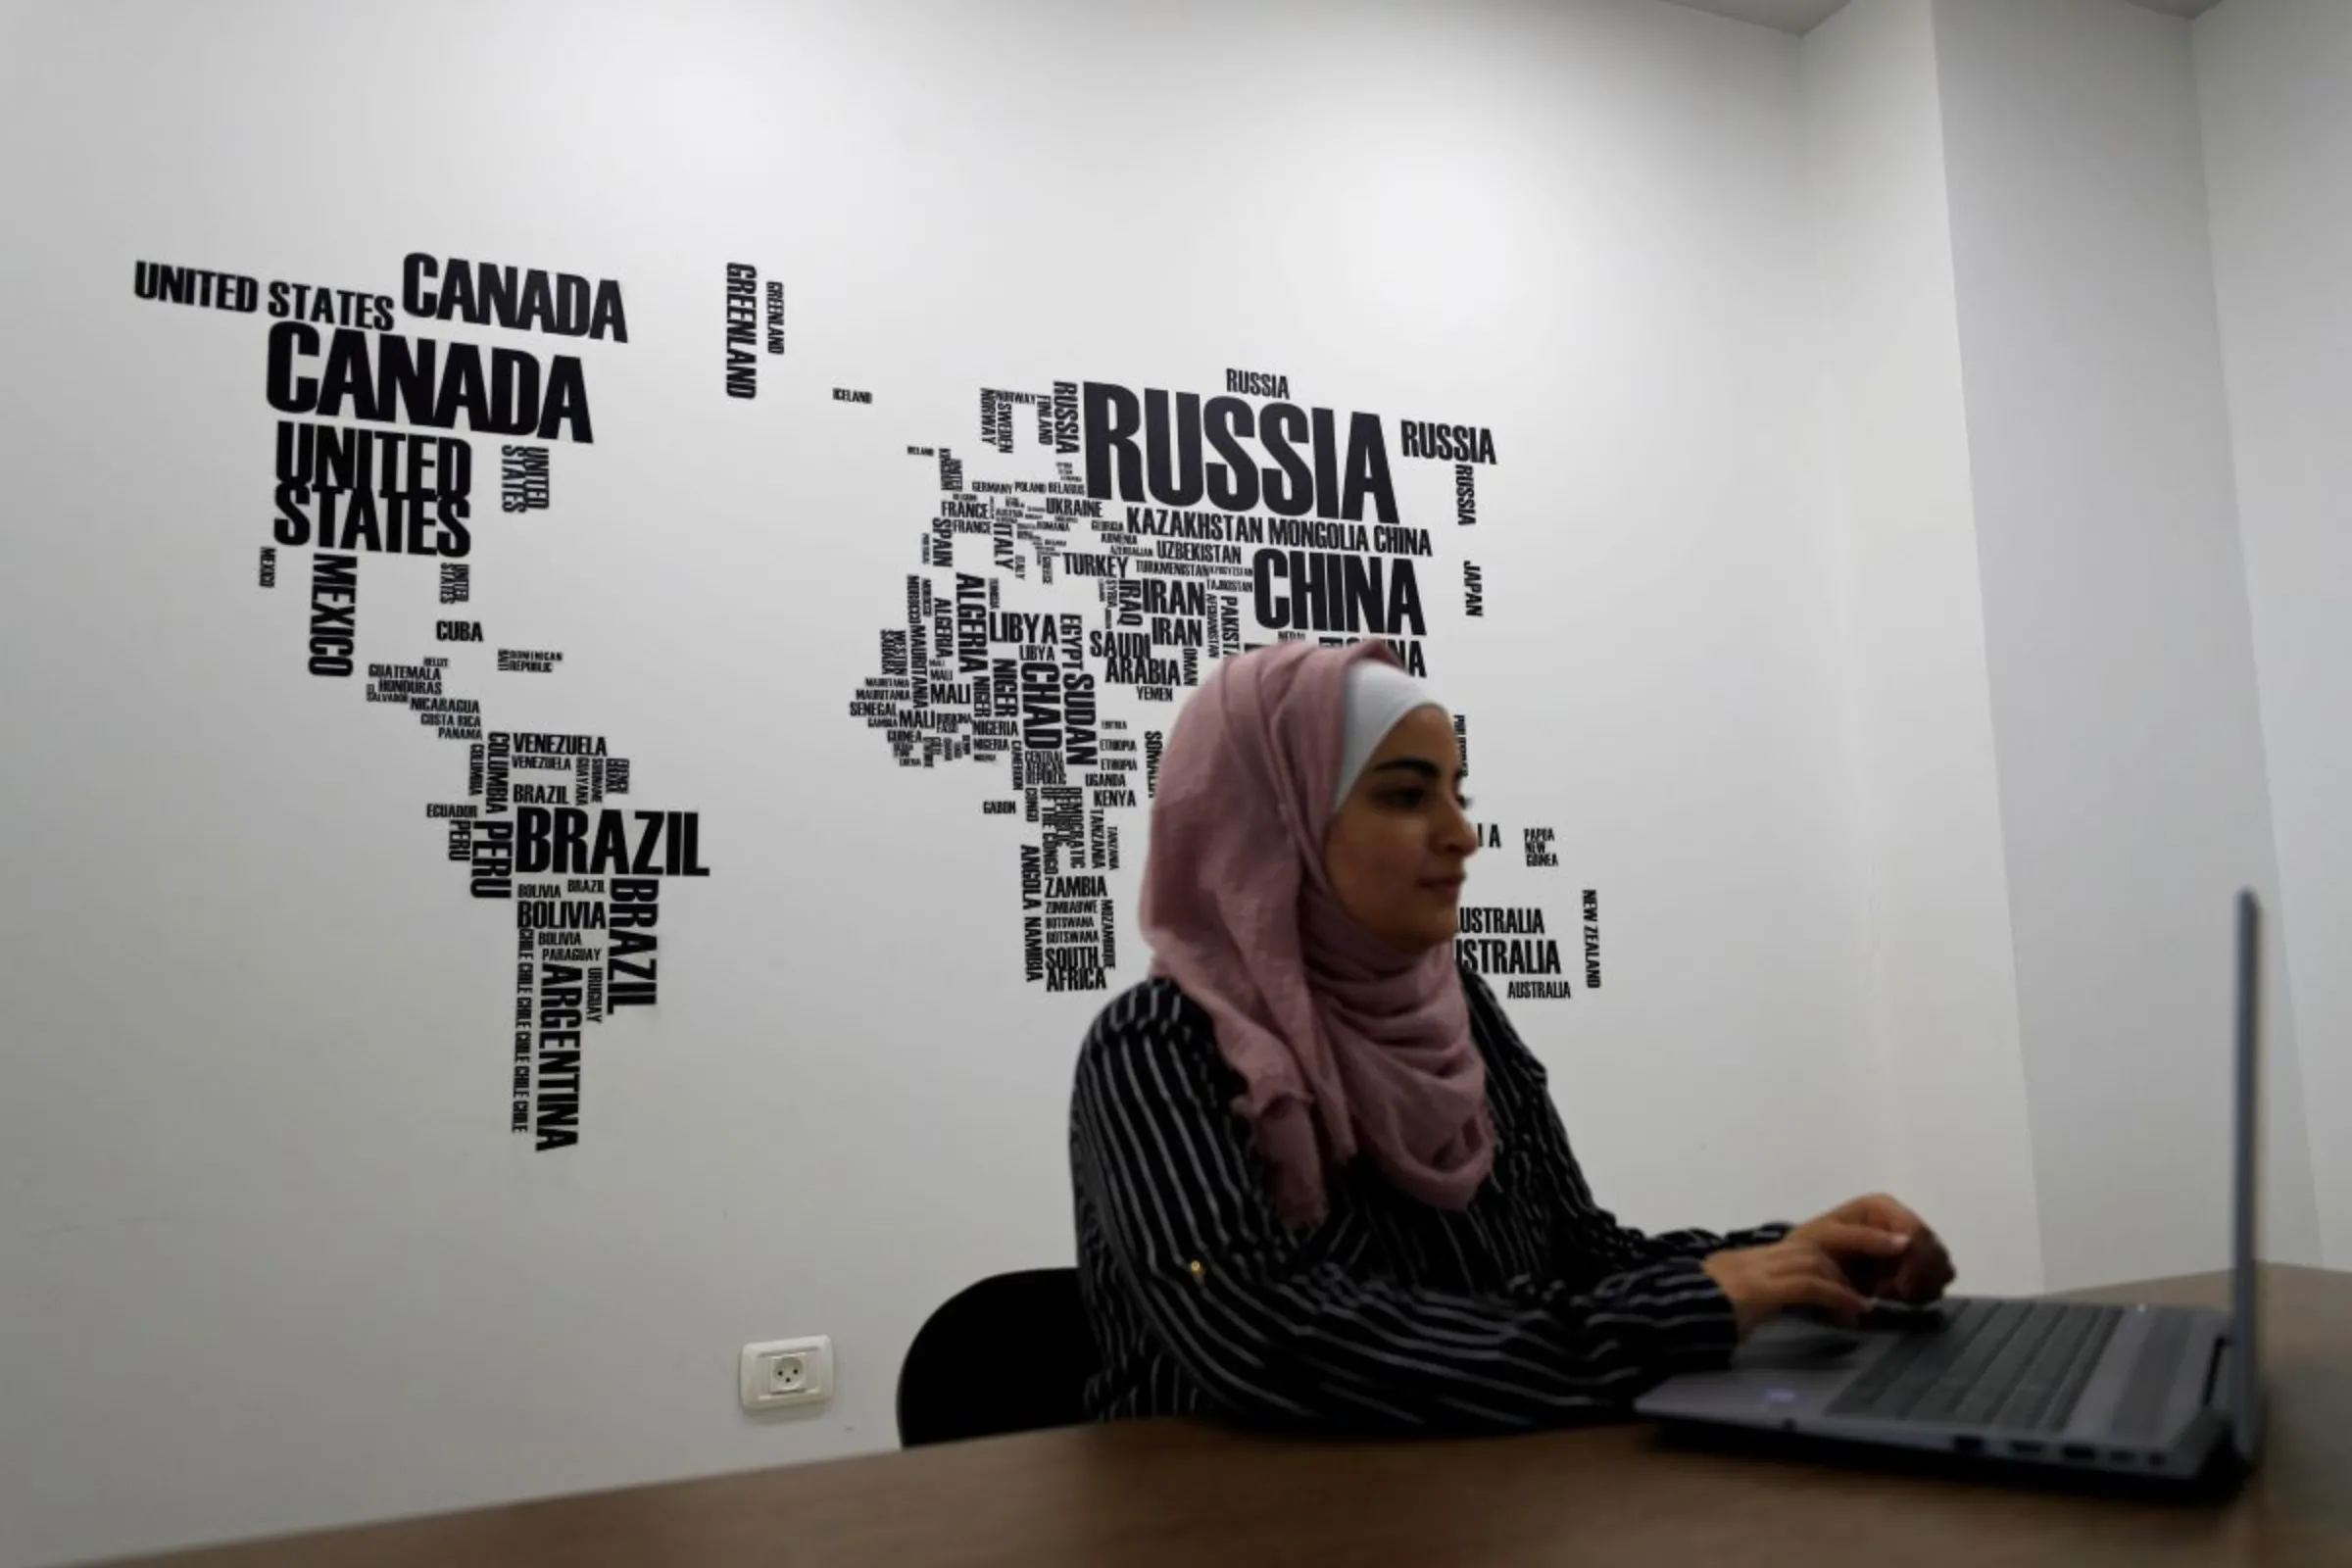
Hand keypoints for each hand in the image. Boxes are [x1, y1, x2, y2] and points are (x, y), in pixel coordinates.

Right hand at [1700, 1227, 1904, 1337]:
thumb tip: (1813, 1302)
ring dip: (1852, 1277)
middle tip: (1902, 1246)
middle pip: (1825, 1237)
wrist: (1673, 1318)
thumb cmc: (1709, 1314)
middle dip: (1866, 1239)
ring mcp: (1759, 1271)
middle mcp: (1763, 1256)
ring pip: (1818, 1258)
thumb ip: (1776, 1294)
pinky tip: (1854, 1312)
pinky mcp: (1757, 1291)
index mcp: (1763, 1257)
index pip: (1815, 1239)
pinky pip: (1806, 1285)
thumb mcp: (1748, 1299)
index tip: (1885, 1246)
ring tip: (1873, 1299)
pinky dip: (1835, 1296)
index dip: (1852, 1240)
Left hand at [1791, 1193, 1954, 1305]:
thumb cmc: (1812, 1247)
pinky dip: (1922, 1293)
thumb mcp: (1828, 1238)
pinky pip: (1938, 1282)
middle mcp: (1902, 1220)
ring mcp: (1911, 1243)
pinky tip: (1896, 1296)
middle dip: (1916, 1279)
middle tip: (1888, 1293)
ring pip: (1942, 1268)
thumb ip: (1865, 1238)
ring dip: (1920, 1287)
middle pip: (1935, 1252)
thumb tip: (1906, 1241)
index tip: (1899, 1290)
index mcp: (1883, 1207)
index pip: (1917, 1234)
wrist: (1806, 1269)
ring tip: (1888, 1293)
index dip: (1915, 1264)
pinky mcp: (1915, 1265)